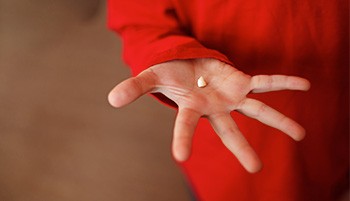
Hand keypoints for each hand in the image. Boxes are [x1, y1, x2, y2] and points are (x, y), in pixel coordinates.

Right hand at [108, 58, 309, 172]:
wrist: (188, 64)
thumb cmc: (171, 75)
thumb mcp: (151, 77)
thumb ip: (134, 88)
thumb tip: (111, 100)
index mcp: (192, 109)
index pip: (185, 126)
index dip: (182, 140)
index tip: (179, 158)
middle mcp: (215, 109)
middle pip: (229, 131)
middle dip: (241, 148)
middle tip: (255, 169)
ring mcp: (231, 97)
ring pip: (256, 111)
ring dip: (278, 121)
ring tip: (300, 135)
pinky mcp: (242, 82)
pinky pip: (264, 82)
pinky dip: (283, 81)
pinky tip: (305, 85)